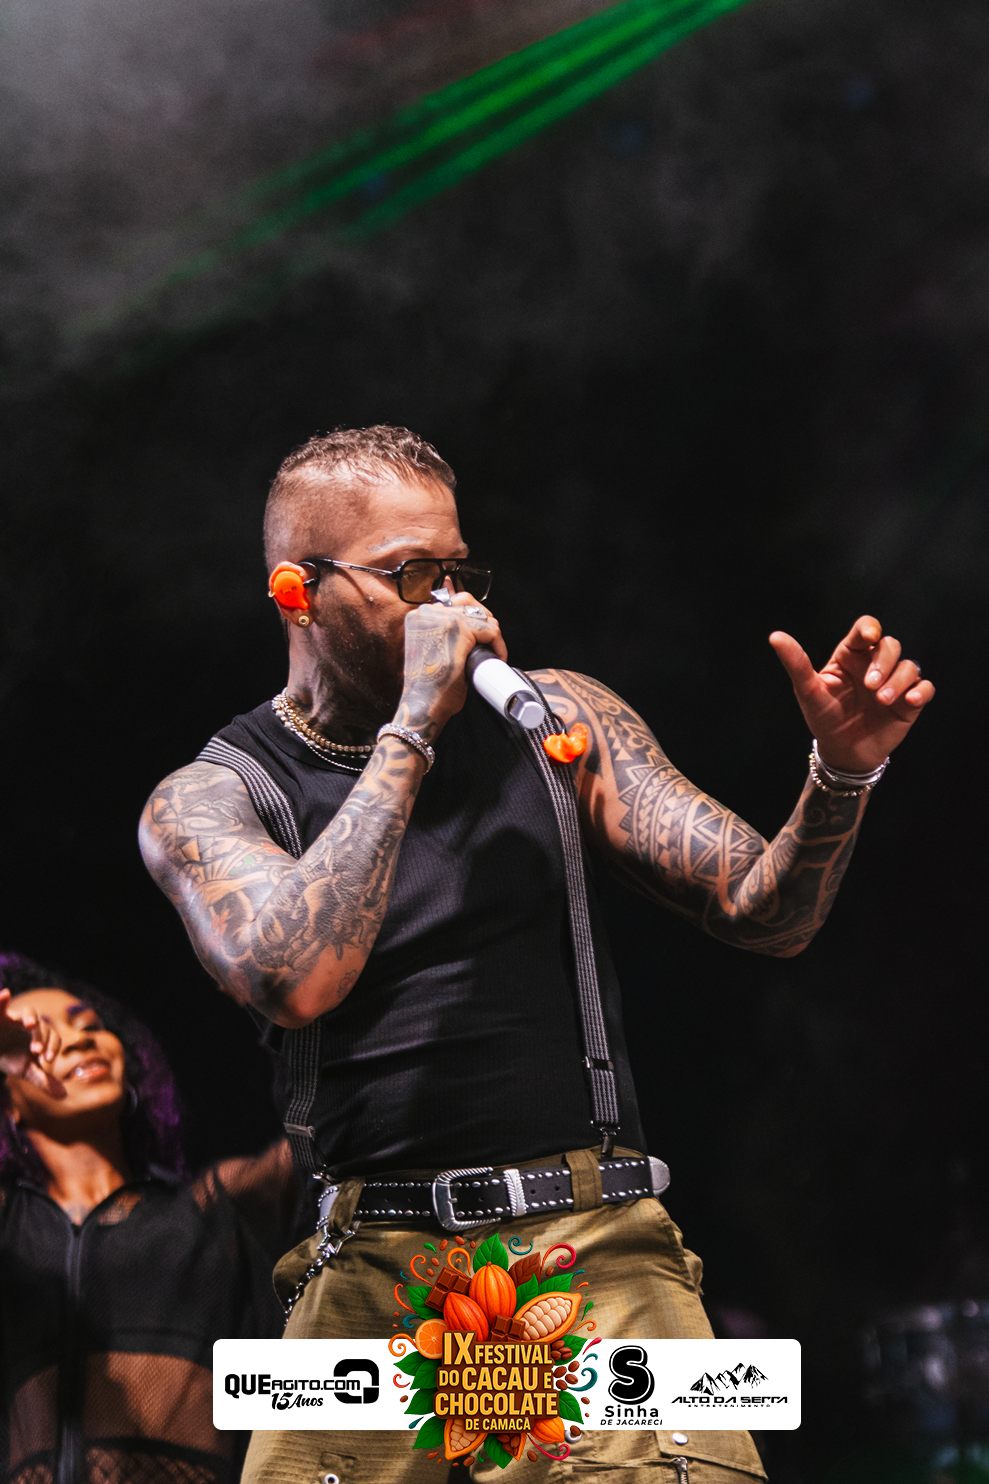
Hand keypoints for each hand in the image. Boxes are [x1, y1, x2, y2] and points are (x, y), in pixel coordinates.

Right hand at [0, 988, 66, 1097]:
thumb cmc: (12, 1058)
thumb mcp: (27, 1071)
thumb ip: (44, 1081)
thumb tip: (64, 1096)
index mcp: (40, 1037)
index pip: (53, 1037)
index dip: (53, 1046)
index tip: (47, 1059)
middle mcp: (30, 1025)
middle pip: (42, 1025)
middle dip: (41, 1037)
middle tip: (36, 1051)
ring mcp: (14, 1018)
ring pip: (27, 1012)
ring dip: (30, 1017)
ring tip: (30, 1025)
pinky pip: (0, 1005)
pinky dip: (1, 999)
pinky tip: (5, 994)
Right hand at [395, 589, 506, 740]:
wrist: (424, 705)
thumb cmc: (429, 685)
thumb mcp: (432, 650)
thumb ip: (443, 633)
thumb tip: (471, 625)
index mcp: (418, 616)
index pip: (455, 602)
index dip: (472, 619)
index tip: (480, 637)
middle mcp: (427, 612)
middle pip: (469, 603)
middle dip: (484, 623)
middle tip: (489, 645)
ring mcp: (443, 618)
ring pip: (482, 617)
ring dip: (492, 635)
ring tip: (492, 654)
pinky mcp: (460, 630)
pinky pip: (491, 630)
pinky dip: (498, 645)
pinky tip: (497, 658)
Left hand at [769, 614, 934, 772]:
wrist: (842, 751)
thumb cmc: (823, 717)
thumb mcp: (808, 691)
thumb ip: (796, 663)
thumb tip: (775, 636)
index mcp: (851, 655)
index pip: (865, 629)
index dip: (870, 628)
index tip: (869, 637)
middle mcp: (874, 665)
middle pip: (889, 645)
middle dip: (882, 662)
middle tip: (869, 687)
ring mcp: (893, 682)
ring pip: (909, 665)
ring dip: (898, 680)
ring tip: (881, 700)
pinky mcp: (909, 702)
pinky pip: (925, 687)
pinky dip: (920, 691)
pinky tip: (909, 701)